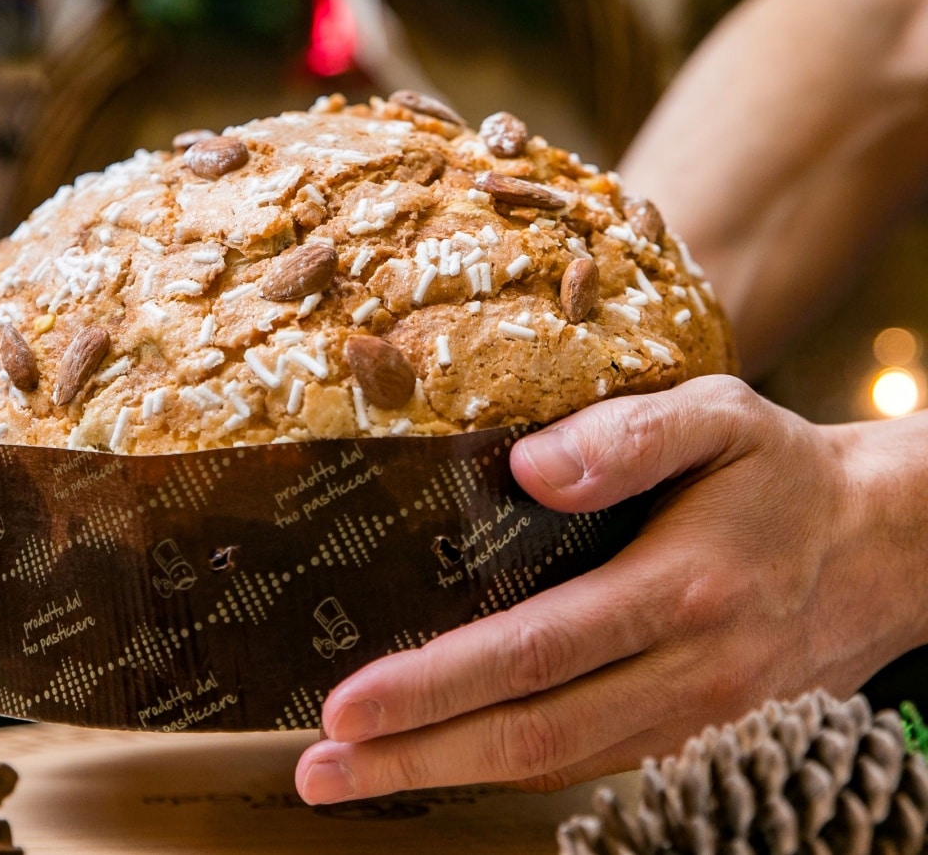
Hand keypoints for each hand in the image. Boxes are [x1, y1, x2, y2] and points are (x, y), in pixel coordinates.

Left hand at [295, 375, 927, 803]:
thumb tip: (527, 469)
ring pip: (558, 765)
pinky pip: (594, 764)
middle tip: (320, 769)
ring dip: (452, 773)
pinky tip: (455, 757)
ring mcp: (696, 718)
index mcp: (683, 589)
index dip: (435, 685)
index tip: (348, 704)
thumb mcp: (719, 417)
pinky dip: (515, 768)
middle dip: (416, 757)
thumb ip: (627, 435)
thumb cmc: (782, 473)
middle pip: (533, 734)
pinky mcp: (698, 732)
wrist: (881, 548)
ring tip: (361, 773)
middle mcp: (689, 673)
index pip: (535, 651)